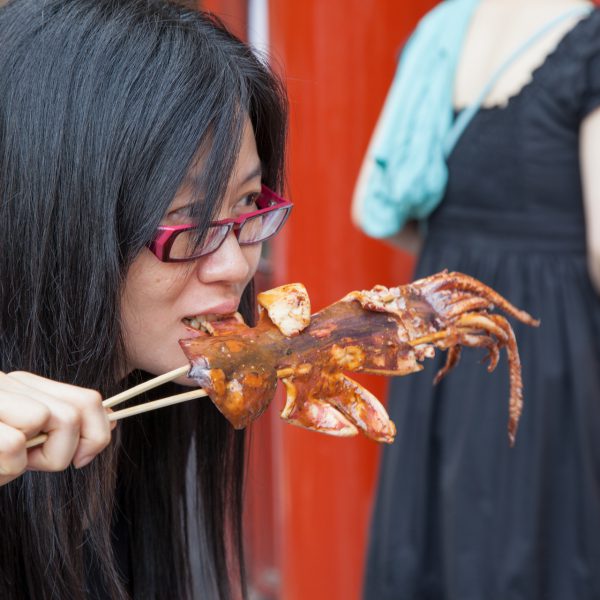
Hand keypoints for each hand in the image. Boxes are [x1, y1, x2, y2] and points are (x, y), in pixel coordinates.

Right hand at [0, 371, 112, 485]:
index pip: (88, 399)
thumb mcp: (25, 442)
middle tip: (37, 462)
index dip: (98, 430)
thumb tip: (112, 421)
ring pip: (60, 421)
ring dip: (41, 458)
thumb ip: (61, 427)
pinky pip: (16, 444)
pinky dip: (9, 467)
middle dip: (73, 448)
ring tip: (8, 462)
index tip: (83, 456)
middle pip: (82, 410)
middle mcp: (11, 381)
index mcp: (23, 385)